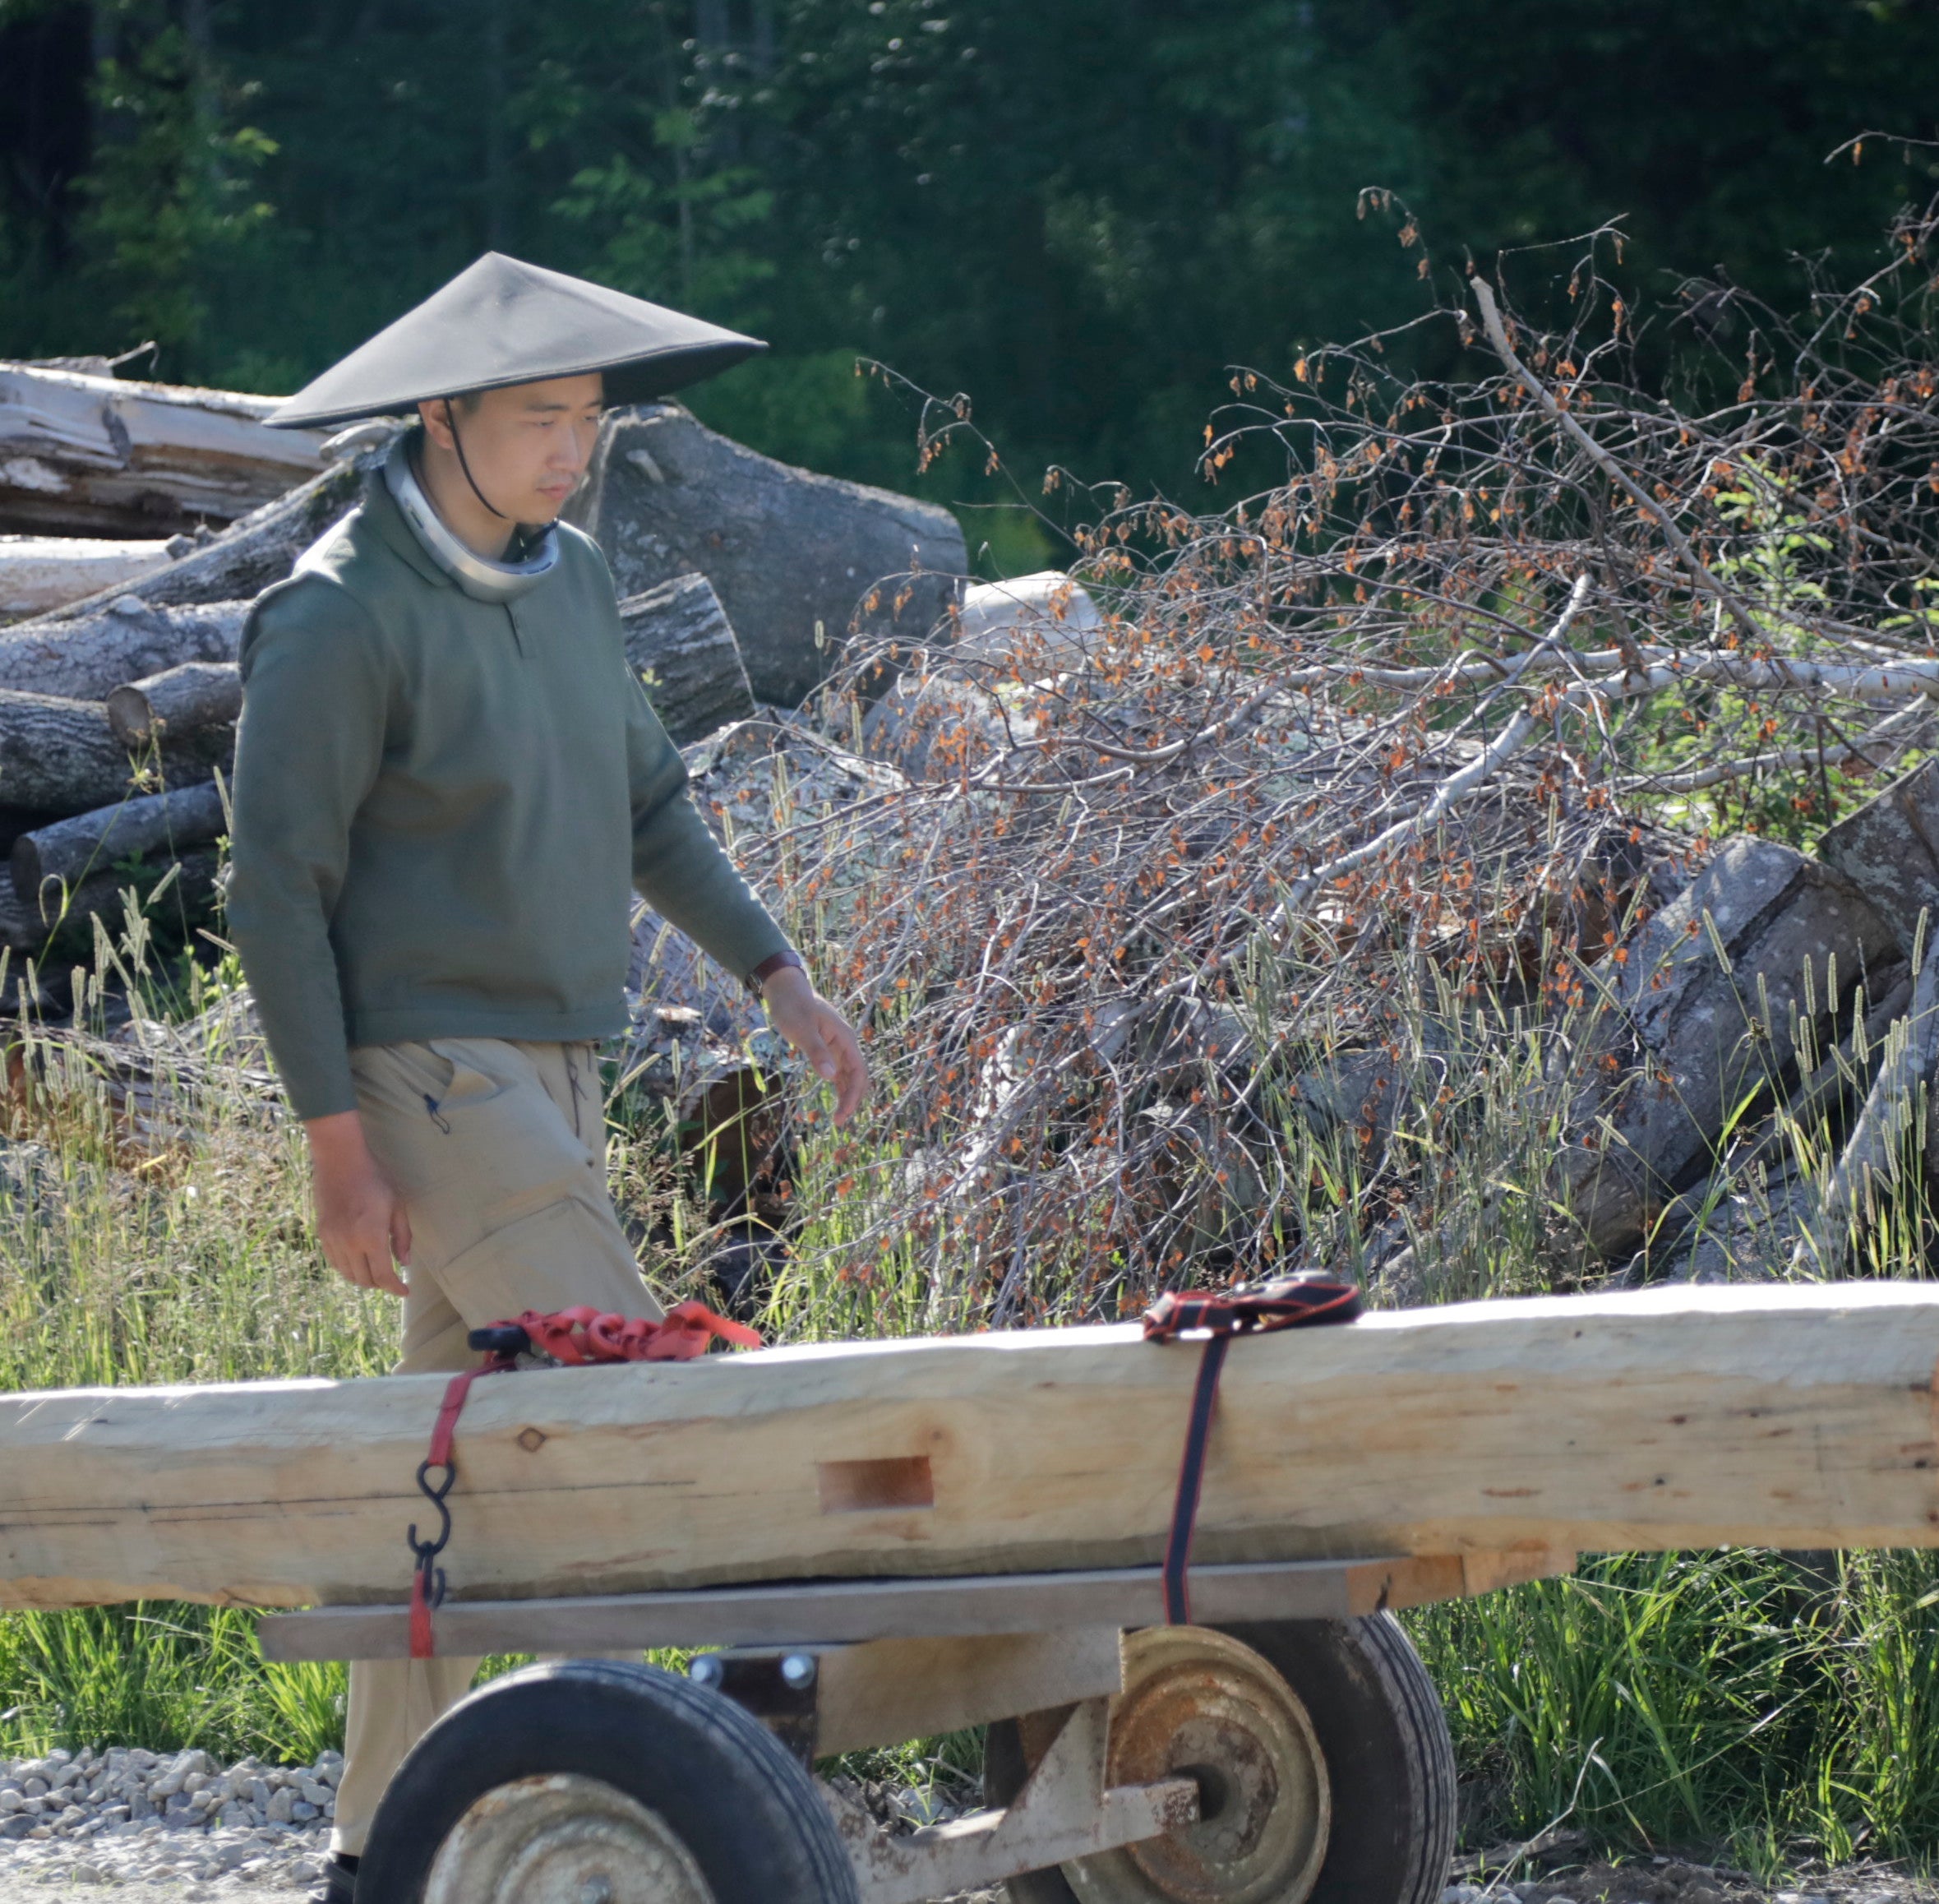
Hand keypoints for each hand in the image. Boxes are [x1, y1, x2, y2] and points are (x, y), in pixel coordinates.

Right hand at [305, 1110, 410, 1296]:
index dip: (394, 1288)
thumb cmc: (375, 1180)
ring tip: (376, 1274)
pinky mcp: (322, 1234)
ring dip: (363, 1279)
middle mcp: (349, 1243)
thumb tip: (405, 1262)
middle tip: (392, 1280)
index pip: (383, 1275)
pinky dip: (348, 1269)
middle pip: (364, 1279)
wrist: (341, 1161)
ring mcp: (332, 1240)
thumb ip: (402, 1236)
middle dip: (381, 1284)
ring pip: (347, 1274)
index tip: (404, 1291)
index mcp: (370, 1236)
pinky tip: (358, 1263)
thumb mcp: (397, 1205)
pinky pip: (334, 1262)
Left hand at [761, 965, 869, 1123]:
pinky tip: (834, 1098)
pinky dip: (838, 1085)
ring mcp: (836, 1045)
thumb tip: (830, 1077)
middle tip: (839, 1122)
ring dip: (846, 1094)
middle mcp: (845, 1043)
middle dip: (851, 1099)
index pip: (858, 1072)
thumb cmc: (792, 1007)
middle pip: (857, 1076)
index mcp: (844, 1038)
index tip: (842, 1115)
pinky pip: (838, 1069)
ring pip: (848, 1075)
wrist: (784, 989)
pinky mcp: (826, 1047)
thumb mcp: (802, 1030)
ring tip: (838, 1117)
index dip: (853, 1095)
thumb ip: (817, 1052)